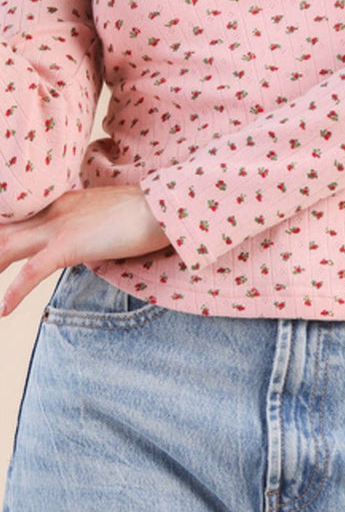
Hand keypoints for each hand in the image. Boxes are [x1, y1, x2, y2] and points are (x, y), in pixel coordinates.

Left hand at [0, 185, 171, 316]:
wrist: (161, 207)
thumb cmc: (145, 211)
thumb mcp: (108, 214)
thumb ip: (90, 225)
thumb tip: (90, 239)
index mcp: (62, 201)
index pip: (18, 215)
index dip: (2, 230)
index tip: (1, 241)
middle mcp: (53, 211)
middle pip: (4, 230)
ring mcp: (59, 226)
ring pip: (7, 247)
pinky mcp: (69, 245)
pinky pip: (32, 272)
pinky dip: (14, 292)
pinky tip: (4, 310)